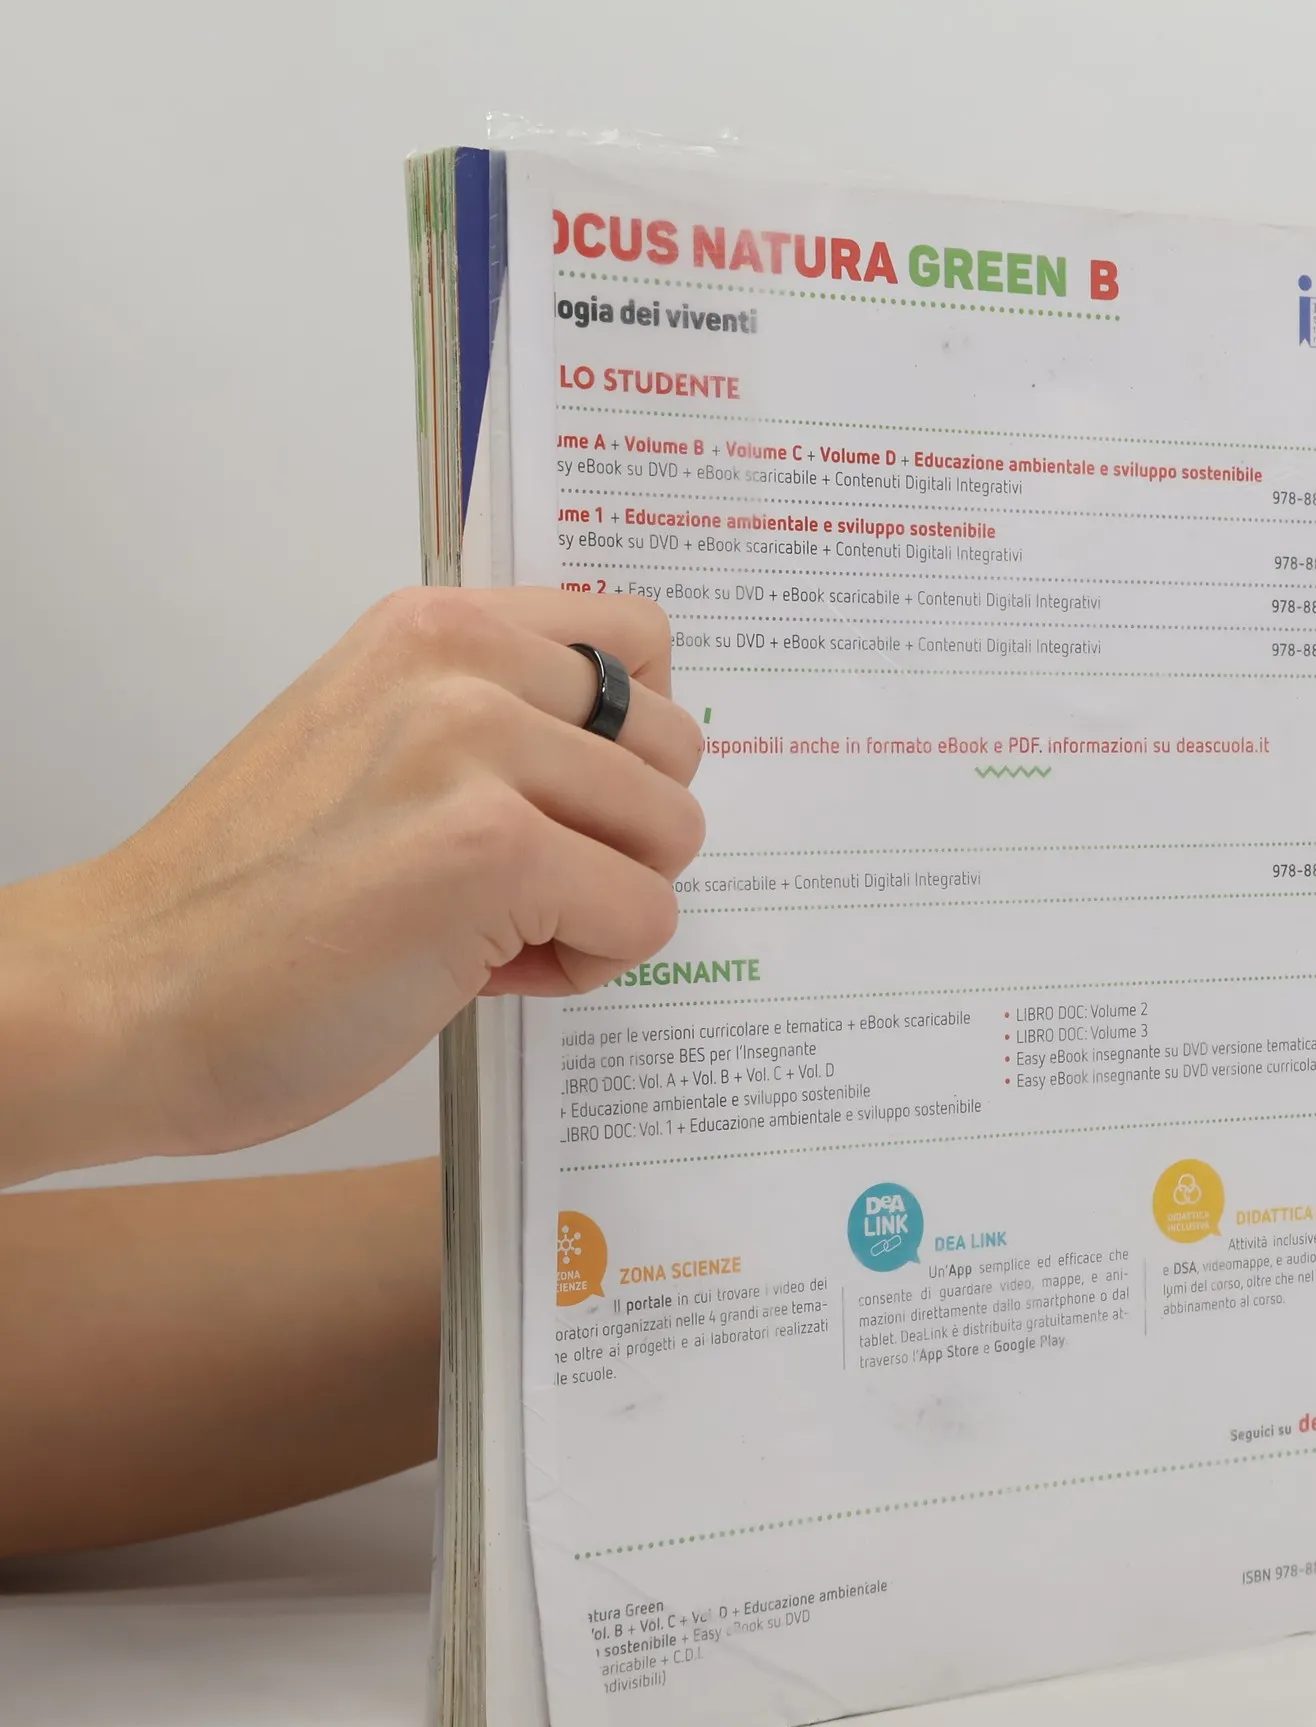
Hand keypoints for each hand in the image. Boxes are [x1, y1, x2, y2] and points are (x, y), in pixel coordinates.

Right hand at [0, 588, 703, 1186]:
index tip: (560, 802)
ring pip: (672, 834)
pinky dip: (585, 966)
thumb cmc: (248, 898)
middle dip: (622, 835)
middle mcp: (460, 667)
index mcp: (433, 628)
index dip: (626, 745)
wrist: (125, 994)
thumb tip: (633, 755)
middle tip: (518, 886)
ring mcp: (478, 753)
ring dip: (605, 904)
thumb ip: (488, 717)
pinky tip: (481, 974)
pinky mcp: (498, 854)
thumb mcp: (367, 740)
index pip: (639, 640)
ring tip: (493, 931)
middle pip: (675, 746)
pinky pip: (644, 919)